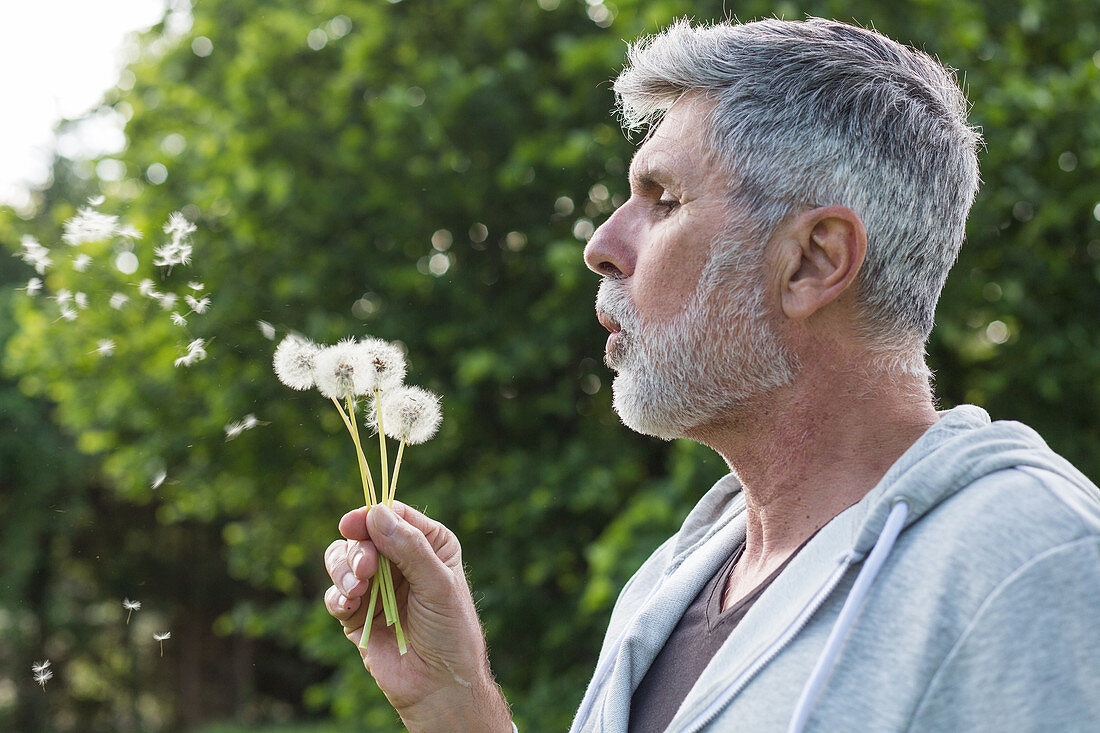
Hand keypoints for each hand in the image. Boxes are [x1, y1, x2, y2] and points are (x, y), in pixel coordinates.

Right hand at [324, 501, 511, 732]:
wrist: (439, 685)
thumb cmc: (450, 631)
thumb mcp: (437, 583)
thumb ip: (408, 547)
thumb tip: (375, 513)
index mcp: (428, 544)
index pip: (394, 515)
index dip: (371, 515)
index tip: (352, 524)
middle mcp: (400, 560)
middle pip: (363, 536)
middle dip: (357, 550)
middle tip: (366, 570)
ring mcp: (377, 586)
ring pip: (342, 560)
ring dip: (343, 571)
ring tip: (356, 591)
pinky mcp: (357, 614)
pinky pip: (335, 595)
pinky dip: (337, 598)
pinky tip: (348, 607)